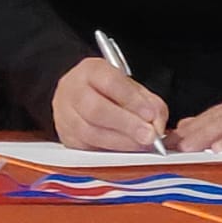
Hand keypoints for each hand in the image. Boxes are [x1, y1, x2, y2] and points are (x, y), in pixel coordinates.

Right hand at [51, 58, 169, 150]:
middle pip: (96, 109)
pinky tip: (125, 152)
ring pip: (90, 132)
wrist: (82, 99)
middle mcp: (72, 90)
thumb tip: (156, 125)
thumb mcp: (132, 88)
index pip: (110, 82)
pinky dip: (109, 152)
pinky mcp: (65, 137)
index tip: (150, 115)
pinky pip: (86, 148)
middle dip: (126, 124)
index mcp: (90, 70)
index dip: (131, 100)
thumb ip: (150, 104)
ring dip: (120, 142)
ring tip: (141, 145)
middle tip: (149, 136)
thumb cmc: (110, 93)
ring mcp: (65, 115)